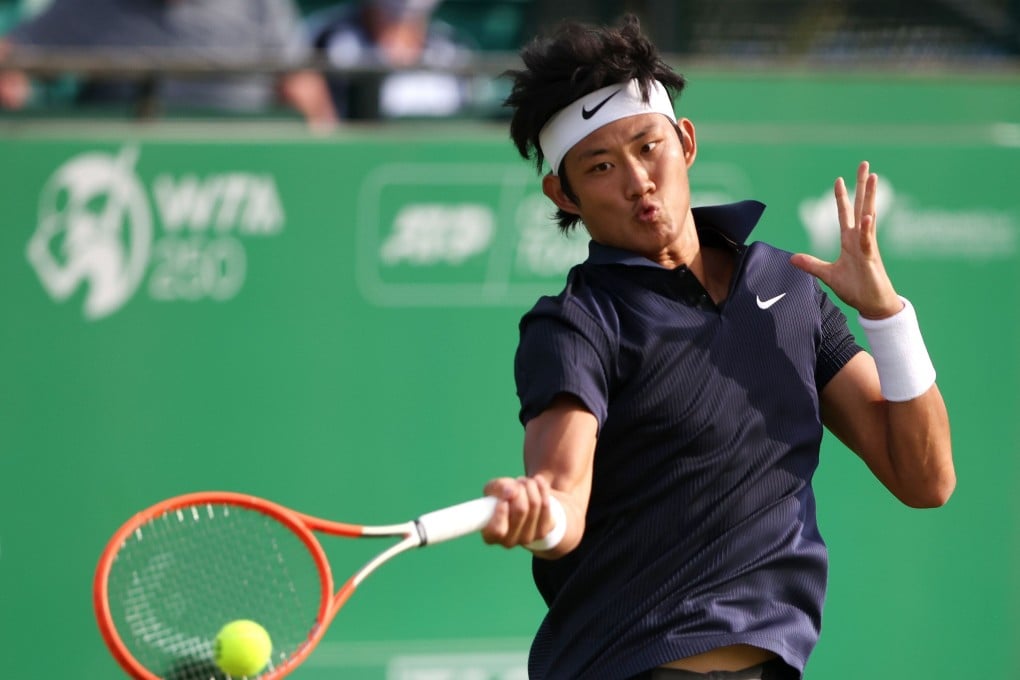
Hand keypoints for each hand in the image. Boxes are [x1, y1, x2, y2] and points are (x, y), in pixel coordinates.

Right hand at [481, 475, 557, 550]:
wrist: (522, 504)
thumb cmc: (502, 498)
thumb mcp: (493, 490)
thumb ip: (498, 488)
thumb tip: (511, 491)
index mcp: (490, 535)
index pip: (497, 530)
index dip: (501, 513)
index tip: (503, 498)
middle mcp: (508, 541)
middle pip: (520, 510)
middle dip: (519, 489)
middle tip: (516, 483)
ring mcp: (526, 539)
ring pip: (534, 504)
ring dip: (530, 486)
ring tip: (525, 482)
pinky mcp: (542, 532)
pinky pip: (545, 505)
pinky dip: (542, 488)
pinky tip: (537, 482)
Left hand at [790, 161, 901, 318]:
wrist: (872, 305)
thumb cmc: (855, 289)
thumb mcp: (827, 275)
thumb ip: (811, 264)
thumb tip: (792, 258)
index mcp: (850, 241)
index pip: (845, 214)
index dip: (842, 197)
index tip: (839, 180)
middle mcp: (860, 239)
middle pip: (860, 207)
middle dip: (862, 186)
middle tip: (865, 164)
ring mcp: (867, 247)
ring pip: (868, 216)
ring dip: (869, 197)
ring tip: (873, 177)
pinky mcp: (871, 259)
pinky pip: (869, 241)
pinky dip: (868, 229)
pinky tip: (868, 216)